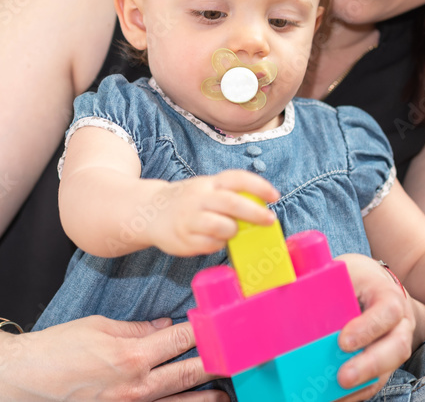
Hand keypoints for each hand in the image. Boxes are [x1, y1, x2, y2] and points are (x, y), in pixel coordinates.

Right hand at [0, 315, 227, 400]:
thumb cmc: (56, 349)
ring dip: (204, 398)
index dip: (203, 332)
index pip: (180, 341)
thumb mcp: (98, 327)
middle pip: (187, 375)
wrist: (20, 380)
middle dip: (214, 366)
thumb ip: (136, 329)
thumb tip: (166, 328)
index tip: (220, 326)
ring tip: (223, 395)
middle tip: (237, 360)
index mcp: (131, 356)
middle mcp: (136, 387)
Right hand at [150, 170, 279, 255]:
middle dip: (255, 213)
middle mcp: (199, 198)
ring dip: (233, 231)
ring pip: (221, 226)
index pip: (236, 179)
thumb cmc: (188, 201)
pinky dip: (218, 243)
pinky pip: (210, 244)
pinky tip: (215, 240)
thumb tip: (260, 208)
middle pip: (232, 203)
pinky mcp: (183, 238)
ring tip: (233, 231)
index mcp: (208, 183)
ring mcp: (189, 219)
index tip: (275, 196)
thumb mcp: (206, 189)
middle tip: (269, 220)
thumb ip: (228, 195)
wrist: (149, 212)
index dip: (258, 185)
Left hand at [330, 253, 415, 400]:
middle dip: (369, 366)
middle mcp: (399, 324)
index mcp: (388, 295)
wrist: (378, 285)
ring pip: (388, 370)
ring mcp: (395, 345)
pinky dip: (356, 393)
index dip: (368, 328)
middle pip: (396, 348)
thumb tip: (286, 282)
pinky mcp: (385, 363)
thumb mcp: (344, 269)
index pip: (387, 311)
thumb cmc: (357, 277)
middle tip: (342, 378)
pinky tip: (335, 398)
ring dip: (362, 384)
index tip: (343, 341)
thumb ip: (322, 276)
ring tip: (335, 394)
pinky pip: (375, 382)